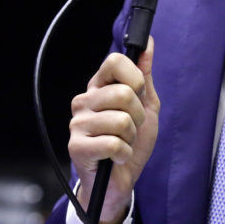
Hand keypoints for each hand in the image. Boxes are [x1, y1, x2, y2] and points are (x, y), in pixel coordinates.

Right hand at [68, 37, 159, 223]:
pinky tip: (116, 157)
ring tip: (122, 143)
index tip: (138, 94)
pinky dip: (123, 153)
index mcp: (99, 87)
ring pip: (120, 120)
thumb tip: (148, 42)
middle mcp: (84, 101)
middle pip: (123, 93)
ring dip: (130, 136)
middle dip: (138, 115)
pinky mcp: (76, 146)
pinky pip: (113, 143)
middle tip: (130, 128)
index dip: (134, 77)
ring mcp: (78, 123)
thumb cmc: (131, 142)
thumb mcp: (146, 106)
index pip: (114, 61)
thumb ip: (145, 75)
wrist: (119, 181)